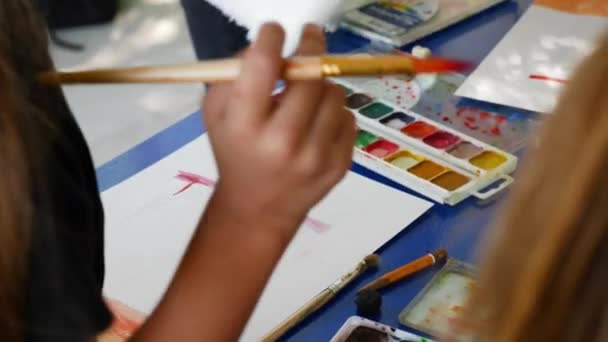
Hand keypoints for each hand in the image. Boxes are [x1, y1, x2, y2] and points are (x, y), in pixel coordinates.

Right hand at [203, 23, 355, 238]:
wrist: (258, 208)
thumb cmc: (235, 152)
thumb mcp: (217, 114)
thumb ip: (236, 74)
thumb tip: (272, 46)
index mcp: (246, 126)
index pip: (265, 66)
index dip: (273, 38)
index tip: (276, 30)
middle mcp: (282, 143)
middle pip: (310, 77)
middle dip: (311, 48)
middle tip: (309, 37)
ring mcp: (316, 157)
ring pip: (335, 94)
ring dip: (322, 86)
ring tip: (306, 97)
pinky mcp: (340, 166)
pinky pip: (348, 118)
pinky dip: (334, 113)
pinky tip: (316, 124)